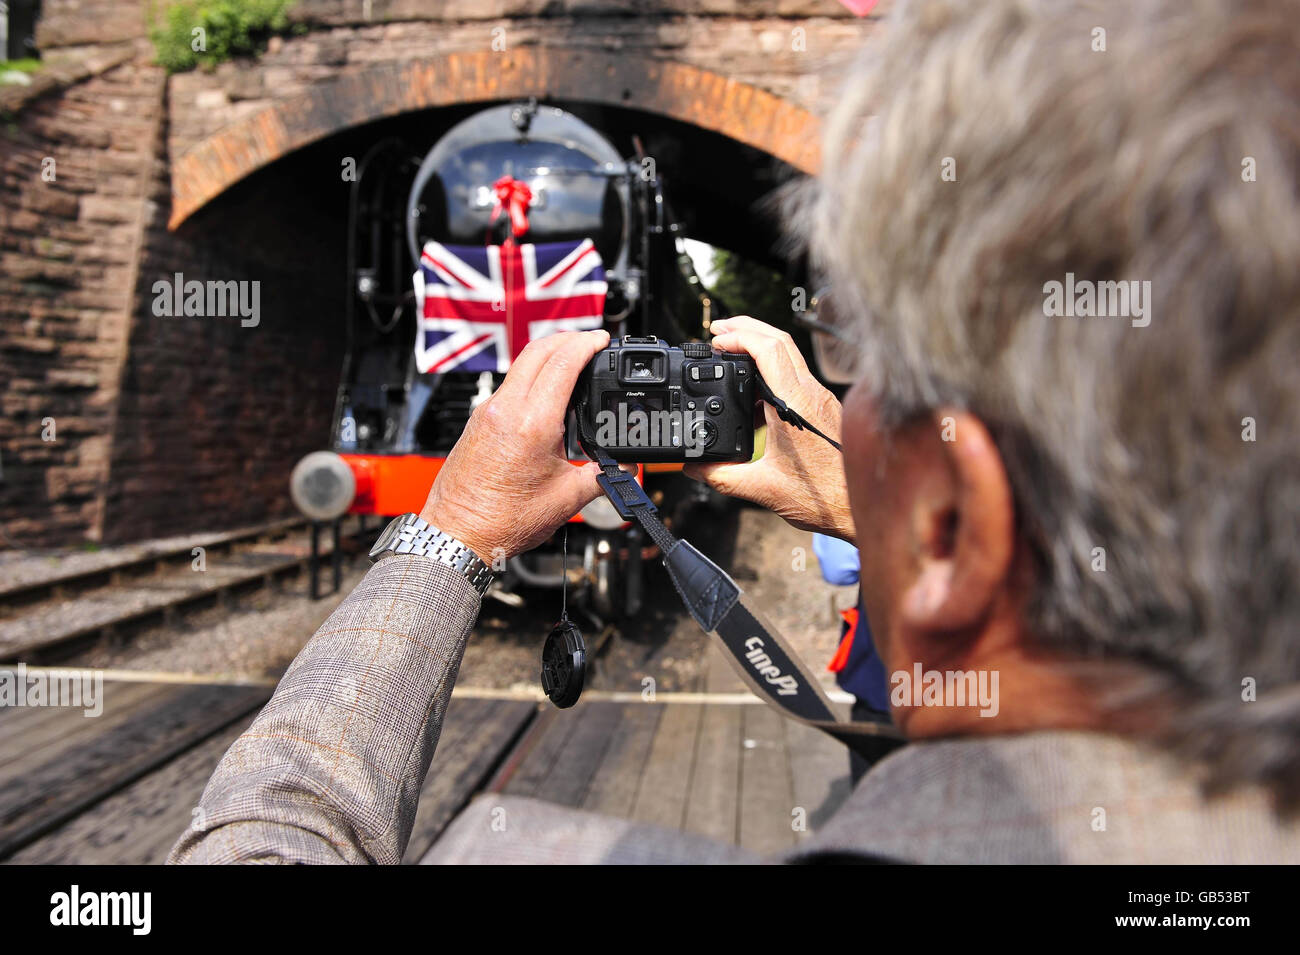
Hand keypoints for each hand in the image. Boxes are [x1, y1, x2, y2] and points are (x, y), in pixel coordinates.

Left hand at [420, 330, 612, 564]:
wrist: (457, 534)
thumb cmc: (502, 521)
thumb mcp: (567, 499)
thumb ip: (601, 476)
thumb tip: (622, 468)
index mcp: (532, 423)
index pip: (563, 362)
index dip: (587, 344)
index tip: (602, 339)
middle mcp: (506, 409)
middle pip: (538, 349)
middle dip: (568, 338)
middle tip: (591, 342)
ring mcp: (488, 411)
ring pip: (521, 365)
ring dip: (548, 355)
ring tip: (572, 364)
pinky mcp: (479, 420)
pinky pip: (510, 385)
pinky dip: (532, 376)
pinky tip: (547, 395)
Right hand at [683, 316, 855, 543]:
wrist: (858, 509)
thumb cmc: (823, 499)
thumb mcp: (761, 488)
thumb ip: (722, 476)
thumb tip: (695, 468)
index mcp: (795, 406)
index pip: (769, 349)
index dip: (739, 337)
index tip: (717, 341)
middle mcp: (812, 395)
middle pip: (779, 340)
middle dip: (746, 328)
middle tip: (719, 331)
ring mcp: (821, 399)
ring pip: (789, 356)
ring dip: (760, 349)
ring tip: (732, 359)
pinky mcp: (825, 408)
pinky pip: (796, 377)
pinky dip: (772, 373)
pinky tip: (754, 397)